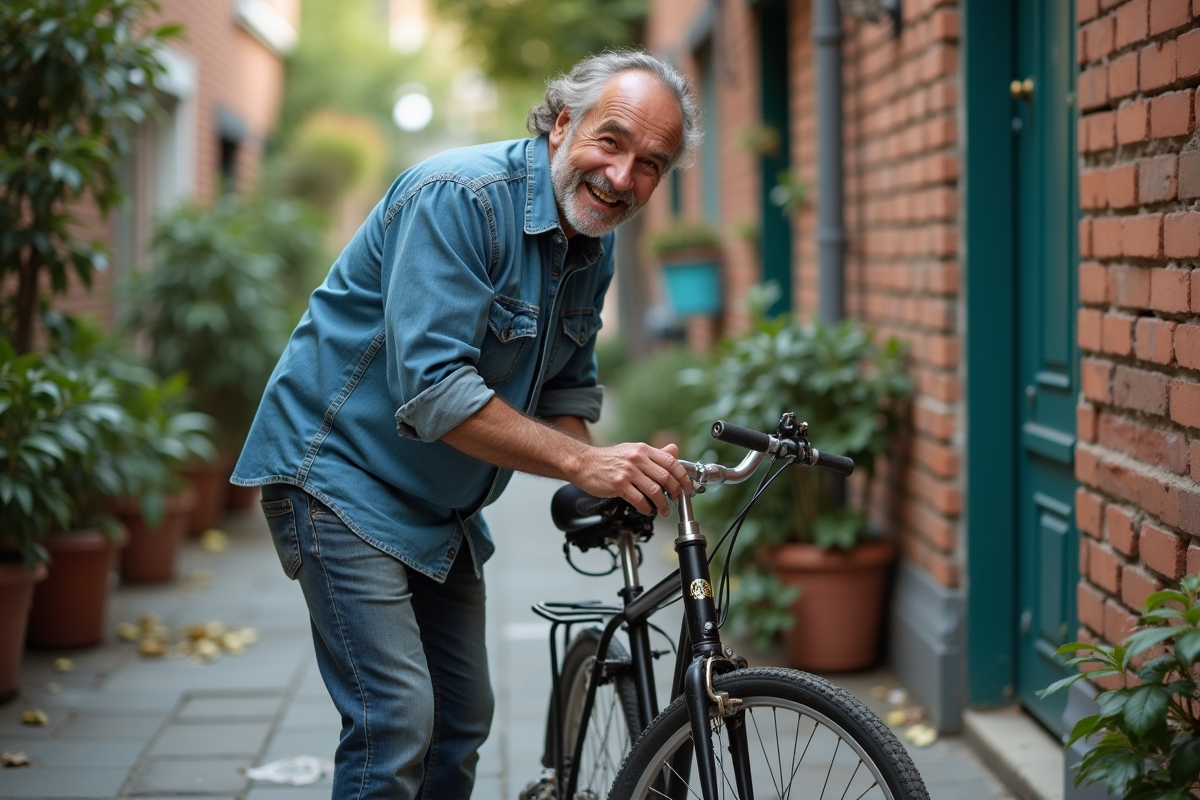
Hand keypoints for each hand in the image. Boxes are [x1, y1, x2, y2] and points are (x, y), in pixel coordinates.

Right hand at [575, 442, 689, 516]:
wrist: (584, 463)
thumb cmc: (608, 459)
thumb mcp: (632, 450)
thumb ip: (654, 454)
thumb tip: (674, 450)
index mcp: (643, 450)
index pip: (671, 462)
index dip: (682, 476)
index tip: (687, 486)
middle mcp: (637, 459)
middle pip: (665, 477)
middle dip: (675, 491)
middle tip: (676, 499)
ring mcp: (628, 472)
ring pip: (655, 490)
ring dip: (662, 504)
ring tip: (663, 510)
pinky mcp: (619, 485)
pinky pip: (639, 500)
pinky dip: (646, 508)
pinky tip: (646, 510)